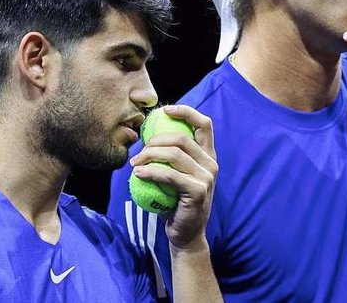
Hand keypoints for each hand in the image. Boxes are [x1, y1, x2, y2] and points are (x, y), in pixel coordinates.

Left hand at [130, 105, 217, 248]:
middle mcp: (211, 164)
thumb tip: (148, 136)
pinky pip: (169, 175)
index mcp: (208, 156)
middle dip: (156, 140)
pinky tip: (138, 174)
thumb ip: (172, 158)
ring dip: (149, 155)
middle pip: (182, 138)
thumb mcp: (177, 176)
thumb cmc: (176, 203)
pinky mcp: (197, 191)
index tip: (166, 110)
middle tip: (139, 150)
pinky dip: (150, 172)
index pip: (205, 124)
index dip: (186, 112)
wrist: (186, 235)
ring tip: (134, 163)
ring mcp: (206, 178)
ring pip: (174, 154)